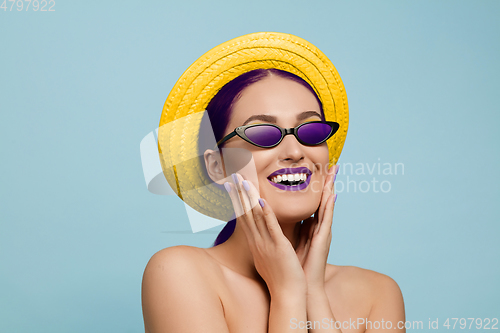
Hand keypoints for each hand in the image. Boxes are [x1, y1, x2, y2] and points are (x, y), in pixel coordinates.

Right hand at [225, 173, 306, 296]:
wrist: (287, 295)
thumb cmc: (281, 277)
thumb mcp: (269, 257)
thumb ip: (266, 243)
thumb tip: (264, 236)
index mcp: (255, 243)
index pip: (244, 217)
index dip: (237, 200)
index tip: (232, 186)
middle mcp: (257, 241)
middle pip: (245, 213)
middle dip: (238, 194)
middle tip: (232, 176)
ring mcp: (266, 243)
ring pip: (255, 216)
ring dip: (248, 198)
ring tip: (243, 181)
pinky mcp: (278, 246)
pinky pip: (271, 227)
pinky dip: (266, 213)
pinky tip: (262, 200)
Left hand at [295, 165, 337, 290]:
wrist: (299, 286)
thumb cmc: (296, 266)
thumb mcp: (291, 241)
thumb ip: (290, 229)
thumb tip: (283, 217)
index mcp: (310, 228)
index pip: (314, 202)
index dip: (317, 187)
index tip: (320, 172)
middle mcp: (318, 227)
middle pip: (324, 200)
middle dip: (328, 183)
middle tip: (333, 165)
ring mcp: (322, 232)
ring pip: (327, 205)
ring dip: (331, 189)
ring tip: (335, 173)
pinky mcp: (322, 239)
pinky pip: (325, 218)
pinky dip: (327, 206)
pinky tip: (330, 194)